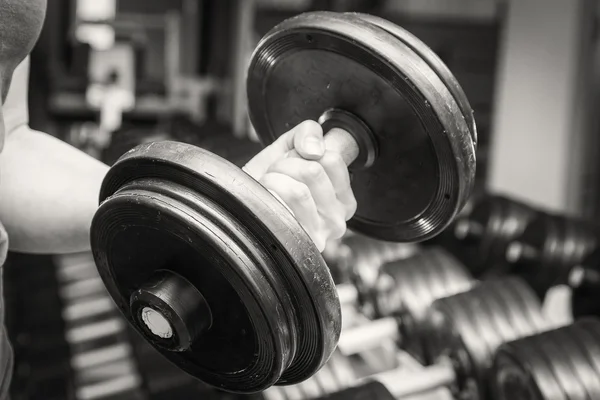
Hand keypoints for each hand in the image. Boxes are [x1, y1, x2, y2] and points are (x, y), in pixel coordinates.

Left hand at [243, 120, 356, 251]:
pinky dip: (267, 195)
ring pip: (298, 191)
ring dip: (274, 180)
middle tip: (277, 176)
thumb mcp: (290, 146)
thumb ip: (308, 133)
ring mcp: (318, 234)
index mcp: (343, 199)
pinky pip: (282, 207)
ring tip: (269, 187)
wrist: (240, 202)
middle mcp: (337, 220)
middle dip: (286, 165)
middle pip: (314, 172)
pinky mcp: (296, 242)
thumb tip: (313, 150)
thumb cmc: (268, 179)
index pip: (333, 159)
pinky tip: (266, 202)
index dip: (304, 153)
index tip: (294, 164)